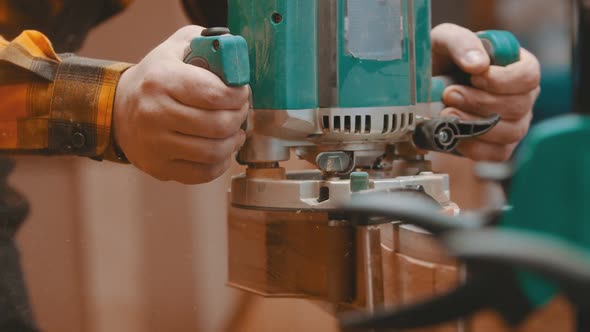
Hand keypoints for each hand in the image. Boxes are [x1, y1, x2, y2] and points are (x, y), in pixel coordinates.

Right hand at [113, 26, 248, 183]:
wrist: (117, 109)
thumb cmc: (156, 77)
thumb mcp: (175, 48)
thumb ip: (206, 42)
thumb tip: (236, 54)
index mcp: (160, 80)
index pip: (215, 94)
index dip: (238, 95)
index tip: (241, 92)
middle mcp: (154, 113)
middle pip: (218, 125)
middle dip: (239, 117)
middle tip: (241, 110)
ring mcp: (155, 145)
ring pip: (214, 152)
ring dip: (233, 141)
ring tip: (235, 131)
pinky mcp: (158, 167)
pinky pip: (203, 173)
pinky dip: (220, 163)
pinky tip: (222, 149)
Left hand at [432, 23, 540, 161]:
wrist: (423, 89)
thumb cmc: (440, 60)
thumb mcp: (444, 40)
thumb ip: (462, 43)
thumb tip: (479, 65)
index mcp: (518, 65)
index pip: (529, 76)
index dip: (503, 80)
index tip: (474, 77)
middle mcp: (522, 96)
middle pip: (518, 106)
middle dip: (480, 102)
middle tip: (449, 94)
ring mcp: (514, 123)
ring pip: (510, 132)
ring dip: (474, 125)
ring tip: (446, 113)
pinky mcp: (499, 146)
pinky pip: (496, 154)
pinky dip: (474, 147)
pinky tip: (454, 134)